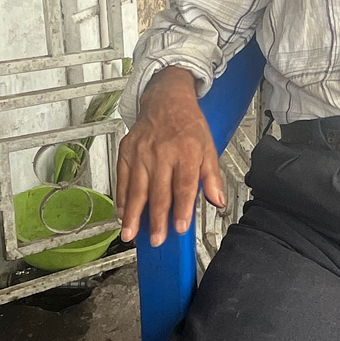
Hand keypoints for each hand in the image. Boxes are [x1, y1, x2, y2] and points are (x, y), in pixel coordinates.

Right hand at [115, 66, 224, 245]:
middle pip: (159, 191)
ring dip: (133, 214)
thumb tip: (218, 201)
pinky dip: (121, 198)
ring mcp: (141, 152)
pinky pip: (122, 178)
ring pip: (137, 188)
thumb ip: (212, 177)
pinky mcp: (126, 151)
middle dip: (157, 219)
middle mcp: (162, 152)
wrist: (166, 100)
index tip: (179, 228)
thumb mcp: (208, 148)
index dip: (182, 209)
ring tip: (130, 234)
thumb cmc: (188, 126)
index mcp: (186, 152)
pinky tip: (122, 214)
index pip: (184, 186)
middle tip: (156, 239)